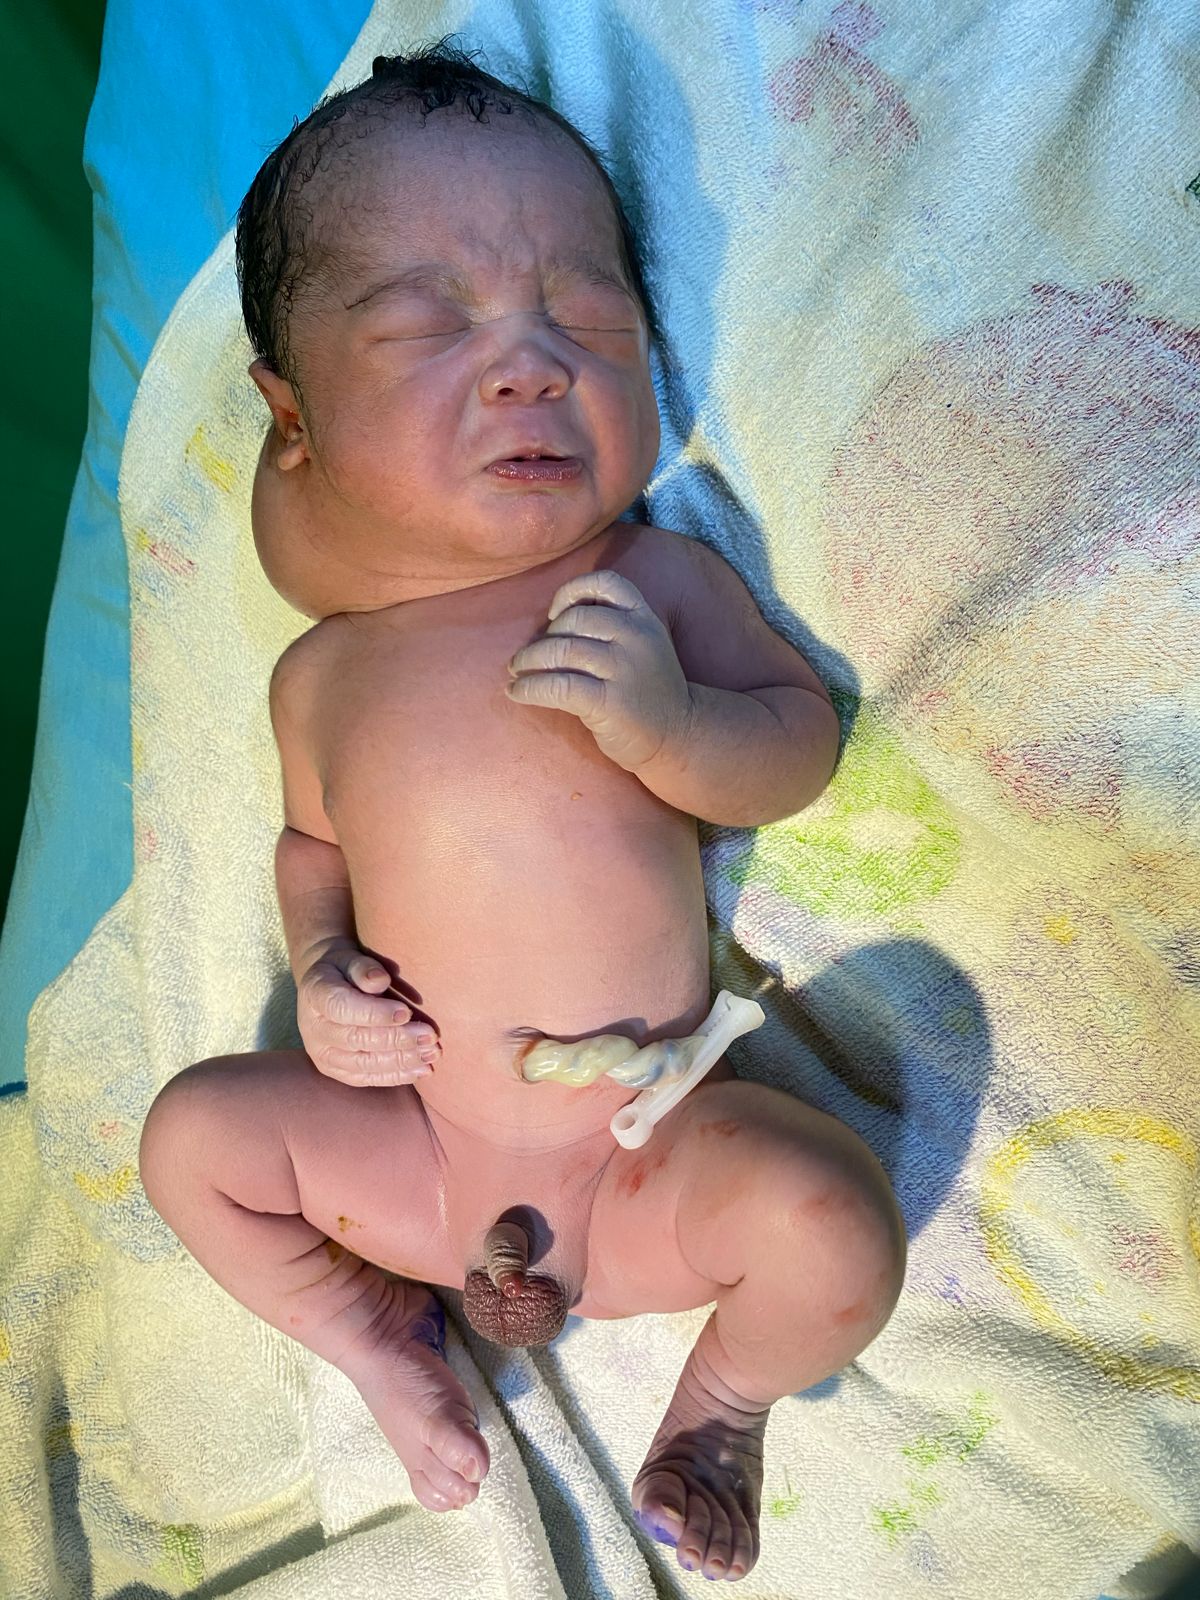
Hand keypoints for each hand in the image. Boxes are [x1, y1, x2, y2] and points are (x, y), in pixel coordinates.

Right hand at [296, 941, 439, 1086]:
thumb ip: (363, 968)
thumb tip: (380, 980)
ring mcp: (322, 1053)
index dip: (374, 1013)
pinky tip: (421, 1070)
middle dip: (396, 1039)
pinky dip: (395, 1076)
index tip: (406, 1012)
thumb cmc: (345, 969)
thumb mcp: (351, 958)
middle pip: (355, 1039)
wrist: (326, 988)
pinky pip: (365, 1078)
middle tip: (429, 1036)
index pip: (342, 1008)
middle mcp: (314, 1029)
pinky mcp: (334, 1070)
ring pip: (362, 1064)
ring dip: (401, 1061)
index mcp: (315, 994)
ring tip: (431, 1054)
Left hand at [504, 569, 694, 771]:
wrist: (678, 735)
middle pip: (574, 620)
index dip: (572, 591)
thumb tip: (552, 622)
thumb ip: (612, 626)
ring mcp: (625, 670)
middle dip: (543, 638)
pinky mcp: (610, 702)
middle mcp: (637, 638)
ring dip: (528, 661)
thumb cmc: (648, 691)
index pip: (606, 583)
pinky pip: (558, 686)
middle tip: (529, 657)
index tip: (555, 614)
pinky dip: (529, 688)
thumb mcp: (643, 646)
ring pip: (561, 651)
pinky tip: (517, 692)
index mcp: (644, 619)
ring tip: (517, 672)